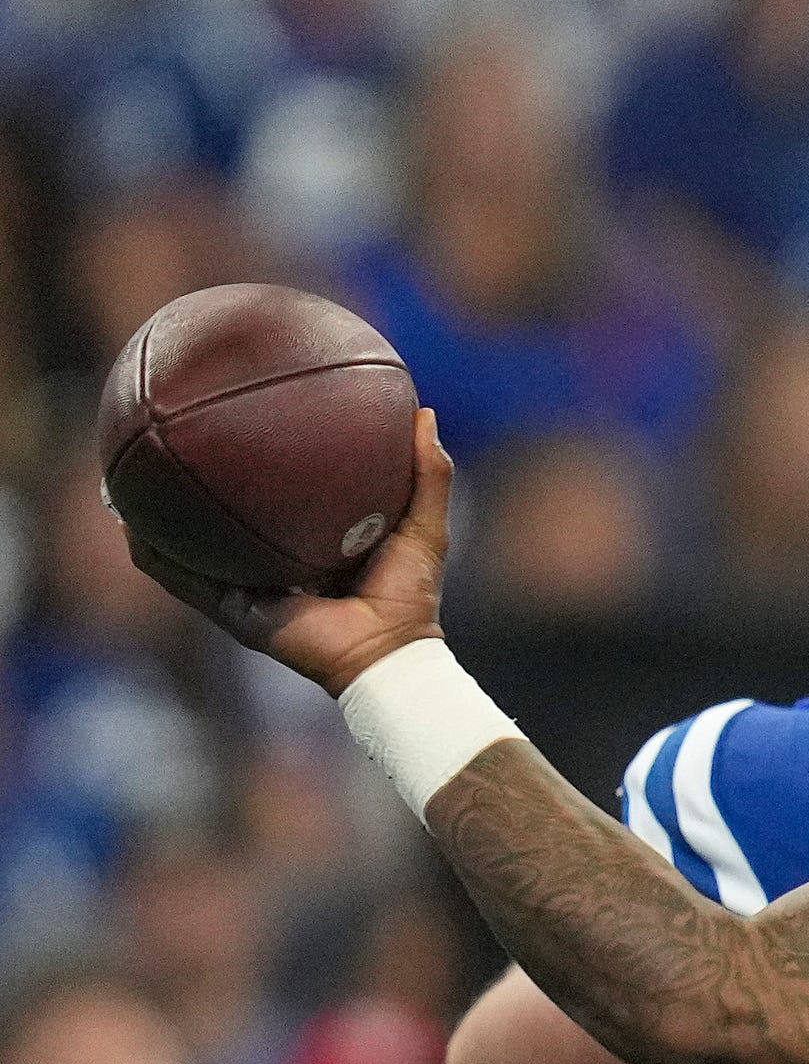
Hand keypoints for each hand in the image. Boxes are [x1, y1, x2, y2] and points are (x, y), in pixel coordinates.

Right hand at [127, 408, 451, 695]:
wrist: (389, 651)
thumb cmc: (409, 594)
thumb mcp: (423, 523)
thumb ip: (427, 471)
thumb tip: (423, 411)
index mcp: (308, 542)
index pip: (274, 498)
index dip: (255, 468)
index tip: (241, 425)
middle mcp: (272, 563)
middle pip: (224, 518)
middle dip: (195, 485)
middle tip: (173, 440)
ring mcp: (248, 589)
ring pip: (189, 549)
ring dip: (157, 519)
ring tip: (126, 479)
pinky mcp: (234, 611)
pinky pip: (184, 581)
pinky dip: (155, 557)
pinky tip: (131, 526)